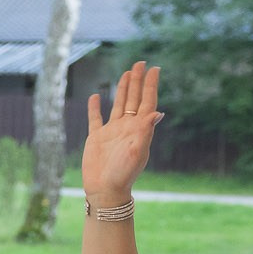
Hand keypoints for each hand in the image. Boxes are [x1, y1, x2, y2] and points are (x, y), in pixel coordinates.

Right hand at [82, 61, 162, 203]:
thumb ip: (146, 130)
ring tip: (126, 73)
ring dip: (122, 89)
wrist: (105, 190)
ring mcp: (111, 132)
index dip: (151, 85)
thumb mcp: (137, 151)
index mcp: (139, 129)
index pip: (146, 101)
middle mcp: (127, 127)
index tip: (155, 68)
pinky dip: (95, 107)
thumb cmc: (124, 173)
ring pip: (118, 104)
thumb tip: (157, 111)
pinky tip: (96, 96)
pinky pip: (95, 119)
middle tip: (140, 63)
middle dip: (137, 81)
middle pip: (134, 98)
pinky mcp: (96, 138)